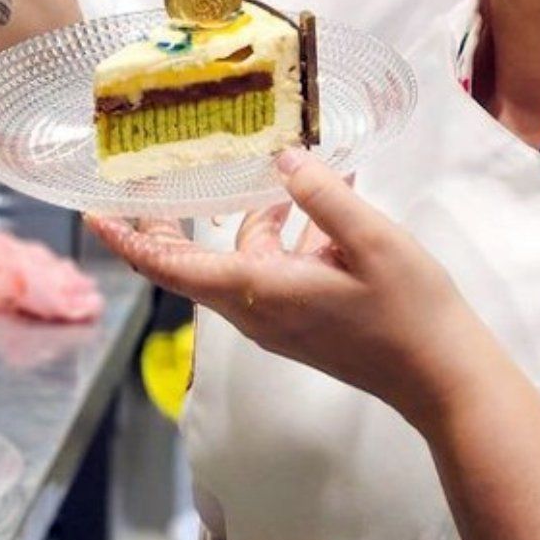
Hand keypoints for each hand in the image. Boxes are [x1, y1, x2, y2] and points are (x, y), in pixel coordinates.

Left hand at [85, 149, 488, 430]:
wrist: (444, 379)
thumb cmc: (408, 311)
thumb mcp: (370, 239)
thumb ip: (321, 194)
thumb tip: (281, 159)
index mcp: (259, 292)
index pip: (174, 267)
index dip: (132, 241)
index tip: (95, 217)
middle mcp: (257, 310)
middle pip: (196, 260)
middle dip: (171, 218)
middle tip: (148, 174)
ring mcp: (280, 318)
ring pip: (244, 256)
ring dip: (253, 212)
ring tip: (274, 164)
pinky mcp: (304, 319)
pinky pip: (274, 267)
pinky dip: (288, 232)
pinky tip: (323, 198)